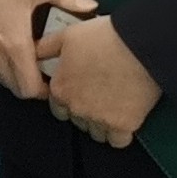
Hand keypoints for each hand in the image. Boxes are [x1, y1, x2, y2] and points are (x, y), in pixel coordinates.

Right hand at [0, 0, 96, 101]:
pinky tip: (2, 48)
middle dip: (31, 83)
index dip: (45, 89)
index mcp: (13, 45)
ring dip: (13, 75)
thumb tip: (91, 5)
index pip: (31, 88)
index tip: (53, 75)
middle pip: (16, 88)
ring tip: (23, 56)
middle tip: (42, 65)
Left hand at [39, 11, 162, 146]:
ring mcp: (100, 119)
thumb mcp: (67, 36)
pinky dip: (120, 135)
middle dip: (85, 111)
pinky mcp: (124, 125)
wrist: (143, 45)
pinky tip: (124, 121)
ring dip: (101, 124)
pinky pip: (117, 141)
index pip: (57, 107)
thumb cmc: (107, 38)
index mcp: (61, 88)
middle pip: (77, 120)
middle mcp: (76, 107)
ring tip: (113, 106)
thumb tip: (34, 54)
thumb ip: (46, 48)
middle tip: (100, 96)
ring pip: (95, 133)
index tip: (81, 93)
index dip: (69, 100)